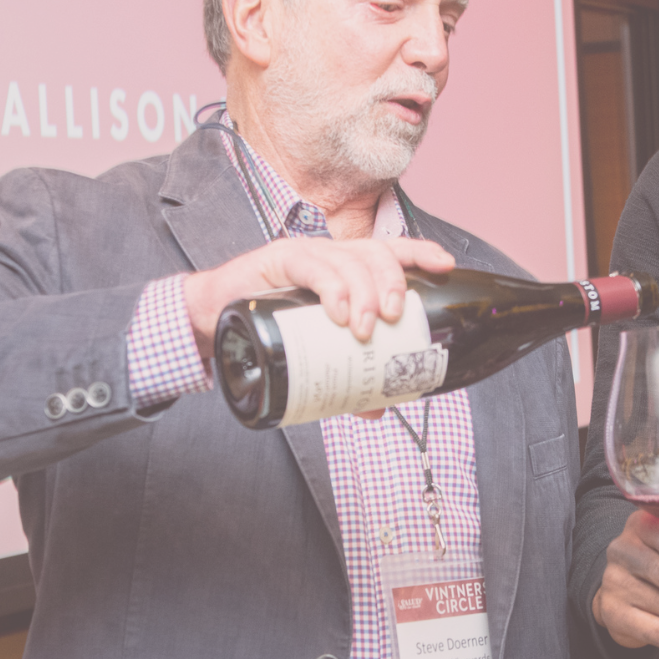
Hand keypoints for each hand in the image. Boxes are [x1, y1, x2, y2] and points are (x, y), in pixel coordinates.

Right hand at [183, 235, 456, 356]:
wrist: (213, 319)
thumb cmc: (268, 327)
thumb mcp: (313, 350)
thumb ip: (345, 375)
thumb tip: (377, 408)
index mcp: (346, 269)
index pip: (390, 250)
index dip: (420, 253)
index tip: (446, 266)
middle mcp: (330, 255)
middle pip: (375, 253)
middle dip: (392, 283)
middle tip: (393, 318)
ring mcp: (305, 255)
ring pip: (348, 259)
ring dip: (363, 292)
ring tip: (364, 327)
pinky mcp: (278, 260)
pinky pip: (311, 266)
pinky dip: (331, 288)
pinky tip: (337, 312)